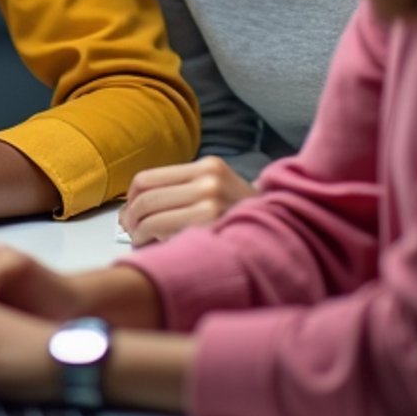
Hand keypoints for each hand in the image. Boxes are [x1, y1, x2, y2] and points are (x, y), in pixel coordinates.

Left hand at [119, 156, 254, 246]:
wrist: (288, 234)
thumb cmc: (245, 217)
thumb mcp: (218, 188)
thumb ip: (183, 190)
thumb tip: (134, 208)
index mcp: (208, 167)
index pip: (147, 179)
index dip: (130, 199)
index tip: (128, 212)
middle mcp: (210, 182)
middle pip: (145, 199)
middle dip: (130, 219)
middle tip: (130, 231)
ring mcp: (212, 206)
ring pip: (151, 219)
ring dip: (138, 234)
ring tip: (142, 242)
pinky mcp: (212, 231)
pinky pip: (167, 236)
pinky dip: (154, 244)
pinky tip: (158, 249)